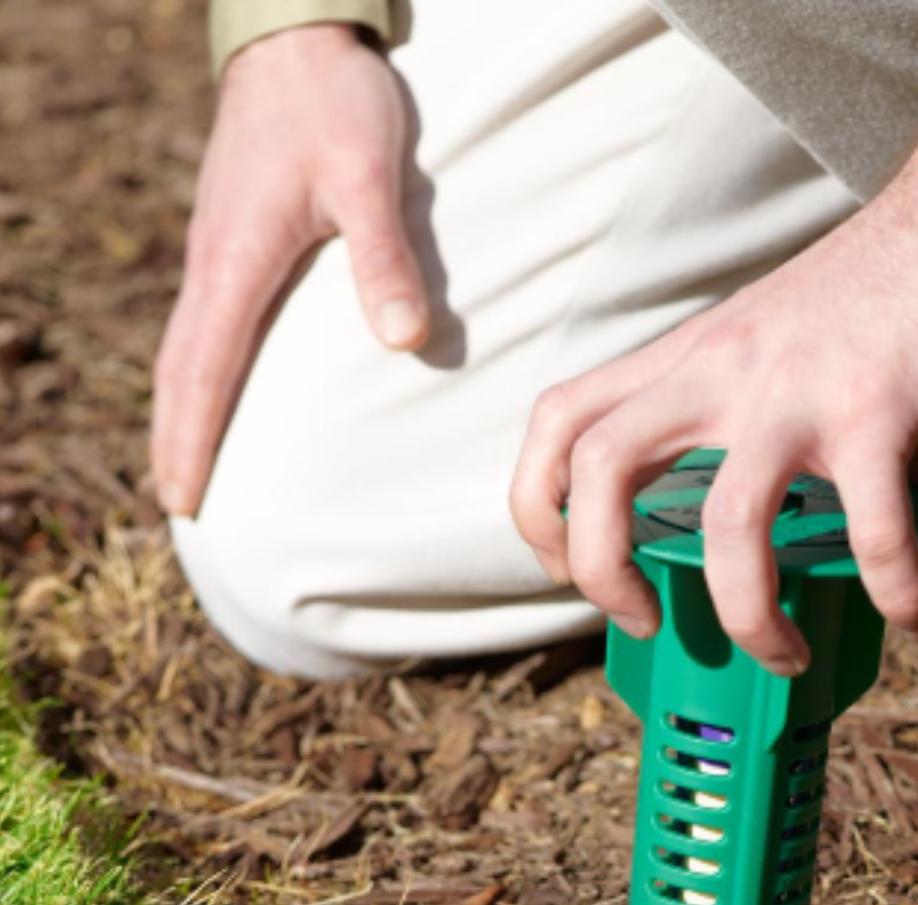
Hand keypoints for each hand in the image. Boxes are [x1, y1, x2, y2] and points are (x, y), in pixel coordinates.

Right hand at [152, 24, 427, 516]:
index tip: (183, 497)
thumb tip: (403, 341)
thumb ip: (386, 257)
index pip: (205, 371)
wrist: (298, 33)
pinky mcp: (234, 236)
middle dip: (176, 439)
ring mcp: (218, 248)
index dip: (192, 438)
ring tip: (189, 463)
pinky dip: (201, 370)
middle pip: (181, 370)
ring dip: (183, 409)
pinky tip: (220, 390)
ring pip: (187, 347)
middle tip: (178, 504)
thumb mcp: (370, 174)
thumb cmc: (336, 100)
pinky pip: (206, 321)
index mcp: (237, 260)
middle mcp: (214, 261)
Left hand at [510, 36, 917, 676]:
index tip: (567, 568)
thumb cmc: (891, 286)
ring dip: (746, 614)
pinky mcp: (878, 409)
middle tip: (645, 622)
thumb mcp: (802, 351)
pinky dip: (895, 593)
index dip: (538, 503)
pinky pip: (873, 529)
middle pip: (602, 467)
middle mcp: (724, 369)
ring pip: (728, 523)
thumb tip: (881, 528)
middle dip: (601, 571)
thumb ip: (810, 441)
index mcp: (694, 356)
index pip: (565, 417)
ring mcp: (795, 390)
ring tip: (786, 657)